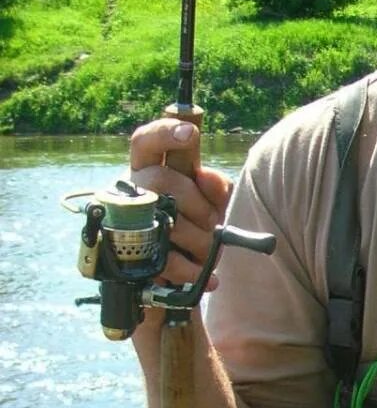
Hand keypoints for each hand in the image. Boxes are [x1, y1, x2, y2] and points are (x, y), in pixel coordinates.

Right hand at [128, 117, 232, 290]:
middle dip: (195, 203)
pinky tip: (206, 274)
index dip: (164, 133)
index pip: (146, 142)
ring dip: (201, 240)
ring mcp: (128, 225)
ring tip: (209, 249)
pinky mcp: (132, 257)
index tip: (191, 133)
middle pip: (159, 180)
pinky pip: (165, 260)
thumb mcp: (214, 202)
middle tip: (212, 221)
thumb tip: (206, 177)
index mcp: (150, 170)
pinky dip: (193, 269)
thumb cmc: (196, 225)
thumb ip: (217, 187)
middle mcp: (133, 192)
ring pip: (167, 222)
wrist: (182, 272)